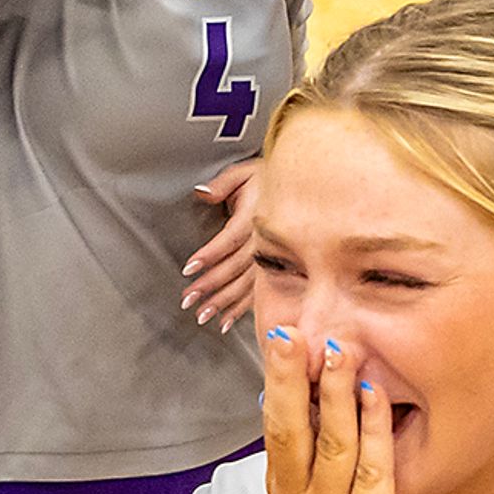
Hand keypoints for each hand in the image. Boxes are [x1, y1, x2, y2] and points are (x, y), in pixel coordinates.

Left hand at [180, 159, 265, 331]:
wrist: (304, 190)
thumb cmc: (268, 181)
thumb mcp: (244, 173)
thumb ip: (222, 184)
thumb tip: (201, 192)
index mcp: (255, 217)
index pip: (229, 240)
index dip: (210, 254)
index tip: (190, 268)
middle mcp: (265, 241)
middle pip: (235, 268)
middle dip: (211, 286)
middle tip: (188, 300)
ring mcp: (274, 257)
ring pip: (246, 285)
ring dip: (224, 302)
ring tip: (203, 315)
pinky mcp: (279, 269)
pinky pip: (260, 293)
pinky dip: (243, 308)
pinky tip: (227, 320)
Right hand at [261, 321, 409, 493]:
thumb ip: (309, 462)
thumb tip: (308, 402)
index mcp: (283, 491)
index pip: (274, 426)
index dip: (276, 380)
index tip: (280, 332)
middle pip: (287, 430)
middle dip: (288, 379)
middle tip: (288, 331)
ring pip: (329, 447)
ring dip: (333, 396)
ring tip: (337, 350)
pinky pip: (370, 475)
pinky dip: (371, 432)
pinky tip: (375, 397)